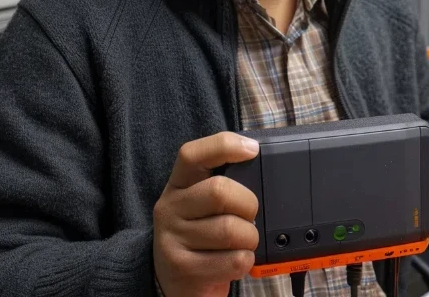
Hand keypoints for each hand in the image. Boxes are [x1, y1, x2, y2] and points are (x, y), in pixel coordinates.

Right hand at [153, 132, 260, 296]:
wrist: (177, 282)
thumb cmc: (201, 236)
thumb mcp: (203, 205)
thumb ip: (224, 183)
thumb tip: (258, 159)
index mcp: (178, 185)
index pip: (192, 154)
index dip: (224, 145)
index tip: (252, 150)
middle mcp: (170, 208)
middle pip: (220, 191)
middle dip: (248, 204)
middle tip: (249, 216)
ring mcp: (173, 239)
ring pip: (230, 229)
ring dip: (250, 238)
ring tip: (243, 242)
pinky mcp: (183, 268)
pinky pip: (233, 260)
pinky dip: (245, 260)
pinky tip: (237, 260)